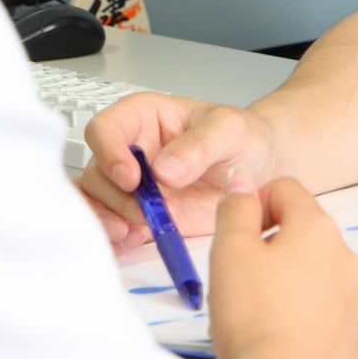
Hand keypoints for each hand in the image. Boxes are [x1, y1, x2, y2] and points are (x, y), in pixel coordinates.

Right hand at [77, 93, 280, 252]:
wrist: (260, 170)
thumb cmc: (243, 138)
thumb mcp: (229, 130)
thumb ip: (198, 145)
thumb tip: (165, 169)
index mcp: (143, 118)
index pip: (105, 129)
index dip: (110, 153)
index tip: (131, 177)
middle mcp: (132, 151)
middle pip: (98, 172)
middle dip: (114, 196)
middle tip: (142, 211)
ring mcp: (133, 187)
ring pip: (98, 203)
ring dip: (109, 220)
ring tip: (135, 231)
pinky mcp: (141, 215)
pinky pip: (113, 227)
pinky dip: (116, 239)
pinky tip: (135, 240)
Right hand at [210, 174, 357, 358]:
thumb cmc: (252, 314)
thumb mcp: (229, 250)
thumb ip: (236, 208)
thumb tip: (243, 181)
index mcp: (317, 229)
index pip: (287, 188)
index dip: (255, 202)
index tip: (236, 233)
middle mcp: (345, 258)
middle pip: (305, 232)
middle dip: (272, 245)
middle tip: (240, 276)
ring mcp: (354, 300)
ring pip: (317, 275)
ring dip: (290, 281)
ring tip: (258, 312)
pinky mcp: (353, 338)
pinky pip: (326, 314)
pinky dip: (305, 317)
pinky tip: (281, 338)